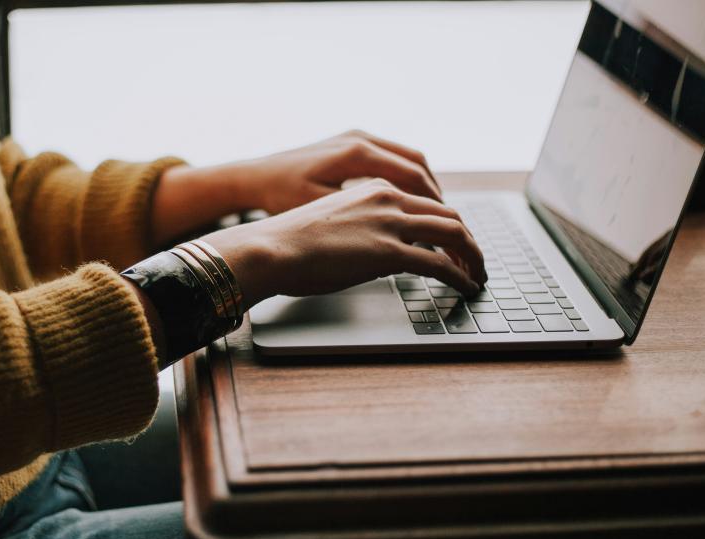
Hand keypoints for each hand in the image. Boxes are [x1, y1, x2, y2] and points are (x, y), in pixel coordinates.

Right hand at [200, 180, 485, 308]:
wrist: (270, 248)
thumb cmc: (288, 241)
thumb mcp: (331, 222)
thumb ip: (360, 227)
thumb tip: (373, 252)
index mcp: (373, 188)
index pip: (425, 201)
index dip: (446, 223)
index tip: (454, 242)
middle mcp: (387, 198)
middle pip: (448, 214)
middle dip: (468, 239)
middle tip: (475, 260)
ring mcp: (390, 223)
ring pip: (454, 233)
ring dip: (473, 256)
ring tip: (478, 275)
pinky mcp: (389, 252)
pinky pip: (441, 263)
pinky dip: (461, 275)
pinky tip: (466, 287)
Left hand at [221, 130, 441, 214]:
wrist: (254, 177)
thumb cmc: (280, 197)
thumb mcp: (322, 211)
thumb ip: (362, 219)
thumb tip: (401, 236)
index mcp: (357, 154)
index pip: (414, 178)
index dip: (435, 206)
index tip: (448, 229)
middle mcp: (361, 139)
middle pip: (418, 165)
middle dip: (437, 196)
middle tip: (450, 224)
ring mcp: (356, 137)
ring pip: (408, 158)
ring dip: (425, 186)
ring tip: (435, 214)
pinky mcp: (350, 142)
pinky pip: (392, 157)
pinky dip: (407, 177)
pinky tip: (409, 201)